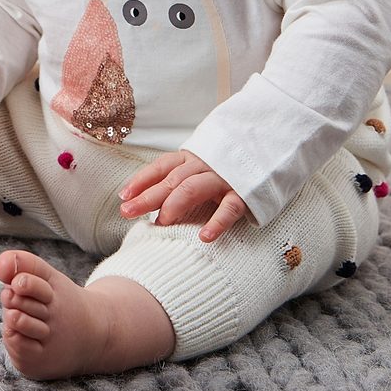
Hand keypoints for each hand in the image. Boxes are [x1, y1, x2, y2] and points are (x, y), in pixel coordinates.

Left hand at [119, 150, 246, 241]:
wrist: (267, 153)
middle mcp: (204, 166)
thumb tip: (144, 202)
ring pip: (193, 188)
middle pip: (170, 180)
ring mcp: (223, 178)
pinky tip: (204, 237)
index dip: (141, 180)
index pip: (161, 167)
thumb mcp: (198, 170)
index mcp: (190, 159)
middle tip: (127, 212)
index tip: (123, 196)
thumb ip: (177, 182)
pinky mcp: (243, 193)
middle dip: (147, 196)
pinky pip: (229, 208)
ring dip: (174, 205)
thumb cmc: (224, 170)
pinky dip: (217, 222)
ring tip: (161, 222)